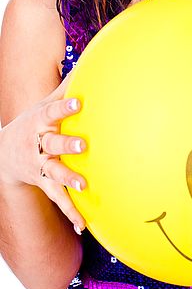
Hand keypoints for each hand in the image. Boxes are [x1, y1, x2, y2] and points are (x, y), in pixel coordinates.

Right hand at [0, 75, 86, 233]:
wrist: (4, 153)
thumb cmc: (33, 122)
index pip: (52, 112)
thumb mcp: (43, 104)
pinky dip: (69, 212)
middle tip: (82, 146)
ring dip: (68, 180)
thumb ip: (65, 88)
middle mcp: (38, 145)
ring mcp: (40, 167)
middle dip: (66, 145)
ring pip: (54, 174)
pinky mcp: (44, 184)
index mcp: (40, 122)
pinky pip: (57, 199)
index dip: (64, 107)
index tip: (78, 102)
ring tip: (83, 185)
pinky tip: (82, 224)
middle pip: (52, 145)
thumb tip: (87, 63)